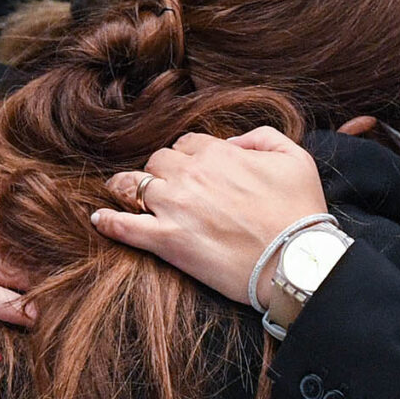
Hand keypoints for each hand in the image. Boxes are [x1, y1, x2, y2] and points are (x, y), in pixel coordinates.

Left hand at [94, 127, 328, 301]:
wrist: (296, 261)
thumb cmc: (300, 212)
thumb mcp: (295, 158)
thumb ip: (262, 137)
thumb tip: (233, 142)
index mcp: (218, 153)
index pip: (186, 144)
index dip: (187, 158)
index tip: (192, 173)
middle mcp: (190, 175)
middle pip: (157, 162)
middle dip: (159, 172)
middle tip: (165, 190)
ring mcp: (174, 208)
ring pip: (133, 186)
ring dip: (126, 189)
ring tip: (120, 195)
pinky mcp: (167, 242)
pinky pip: (125, 226)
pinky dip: (108, 222)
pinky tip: (99, 220)